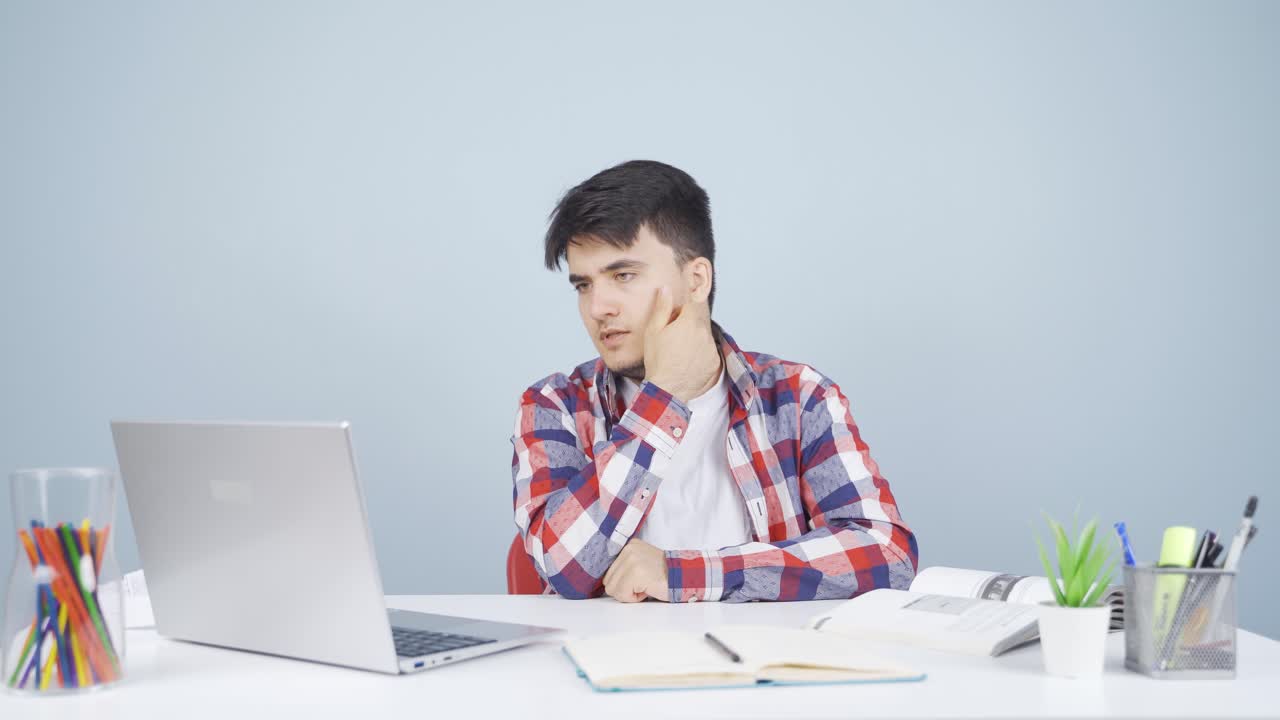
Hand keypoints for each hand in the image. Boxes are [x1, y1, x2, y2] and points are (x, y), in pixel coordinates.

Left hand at [602, 539, 669, 602]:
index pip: (609, 572)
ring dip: (630, 594)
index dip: (623, 582)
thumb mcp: (641, 563)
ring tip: (646, 585)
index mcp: (629, 546)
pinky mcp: (635, 573)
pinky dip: (634, 598)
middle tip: (644, 583)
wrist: (684, 577)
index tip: (638, 581)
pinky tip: (648, 589)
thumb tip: (608, 583)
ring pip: (613, 589)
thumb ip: (625, 568)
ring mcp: (631, 560)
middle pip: (608, 581)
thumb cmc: (664, 575)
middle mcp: (628, 550)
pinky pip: (622, 594)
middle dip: (625, 588)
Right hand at [641, 286, 720, 402]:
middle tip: (673, 340)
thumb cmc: (657, 360)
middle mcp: (704, 333)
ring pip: (703, 337)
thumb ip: (662, 307)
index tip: (674, 320)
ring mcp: (711, 349)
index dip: (681, 311)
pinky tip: (687, 363)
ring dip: (695, 341)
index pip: (691, 305)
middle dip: (687, 326)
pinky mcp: (714, 363)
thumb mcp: (653, 330)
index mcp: (690, 321)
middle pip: (697, 322)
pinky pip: (708, 353)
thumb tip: (666, 289)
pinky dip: (700, 355)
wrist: (667, 389)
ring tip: (679, 354)